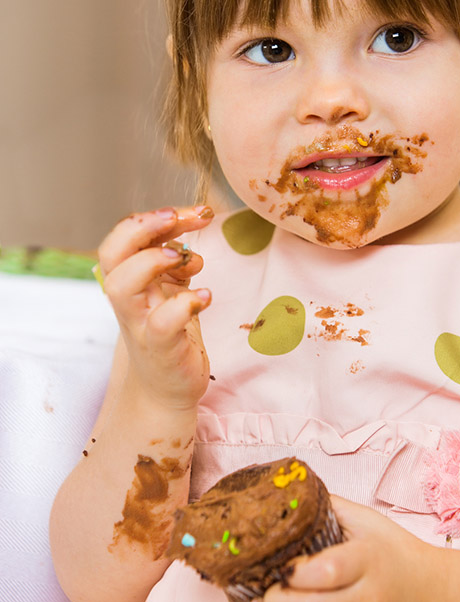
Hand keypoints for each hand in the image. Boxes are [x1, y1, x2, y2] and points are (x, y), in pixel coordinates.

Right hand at [96, 205, 213, 410]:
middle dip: (144, 227)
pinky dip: (185, 304)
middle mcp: (128, 299)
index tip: (193, 213)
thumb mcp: (170, 288)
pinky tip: (205, 296)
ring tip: (188, 259)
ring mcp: (140, 324)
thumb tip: (188, 224)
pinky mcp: (160, 348)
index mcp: (130, 279)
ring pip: (123, 287)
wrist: (167, 388)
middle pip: (112, 254)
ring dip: (153, 262)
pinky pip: (161, 324)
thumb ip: (172, 259)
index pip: (125, 237)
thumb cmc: (170, 333)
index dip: (152, 218)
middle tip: (181, 218)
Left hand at [253, 496, 428, 601]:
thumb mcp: (367, 521)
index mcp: (366, 561)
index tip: (279, 563)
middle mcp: (364, 599)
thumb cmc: (393, 551)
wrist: (428, 594)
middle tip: (264, 585)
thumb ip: (329, 507)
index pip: (326, 572)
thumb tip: (290, 493)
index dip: (293, 571)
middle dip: (274, 601)